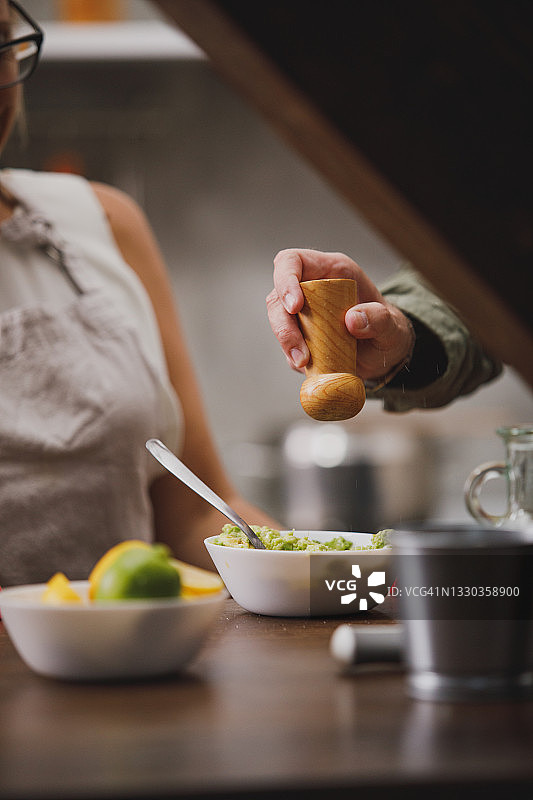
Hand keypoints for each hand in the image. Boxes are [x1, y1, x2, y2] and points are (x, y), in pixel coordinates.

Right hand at [266, 248, 413, 380]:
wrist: (386, 354)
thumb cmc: (389, 331)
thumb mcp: (393, 326)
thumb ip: (380, 319)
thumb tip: (352, 320)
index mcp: (331, 271)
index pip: (293, 262)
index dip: (286, 279)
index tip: (295, 306)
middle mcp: (312, 288)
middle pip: (278, 297)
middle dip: (283, 324)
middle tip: (300, 350)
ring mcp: (303, 314)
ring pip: (278, 322)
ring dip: (287, 344)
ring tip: (305, 363)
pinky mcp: (301, 337)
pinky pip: (287, 346)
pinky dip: (294, 358)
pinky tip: (313, 367)